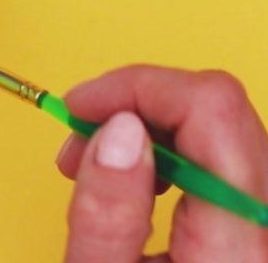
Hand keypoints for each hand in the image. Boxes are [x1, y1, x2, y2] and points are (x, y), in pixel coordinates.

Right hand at [55, 65, 267, 261]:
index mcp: (236, 241)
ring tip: (98, 166)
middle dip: (133, 107)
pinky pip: (224, 154)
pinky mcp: (254, 218)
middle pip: (217, 107)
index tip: (83, 105)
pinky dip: (171, 152)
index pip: (210, 108)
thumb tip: (116, 130)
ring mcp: (264, 214)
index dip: (136, 87)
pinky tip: (136, 179)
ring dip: (148, 129)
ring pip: (220, 126)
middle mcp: (265, 216)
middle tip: (80, 142)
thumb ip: (107, 215)